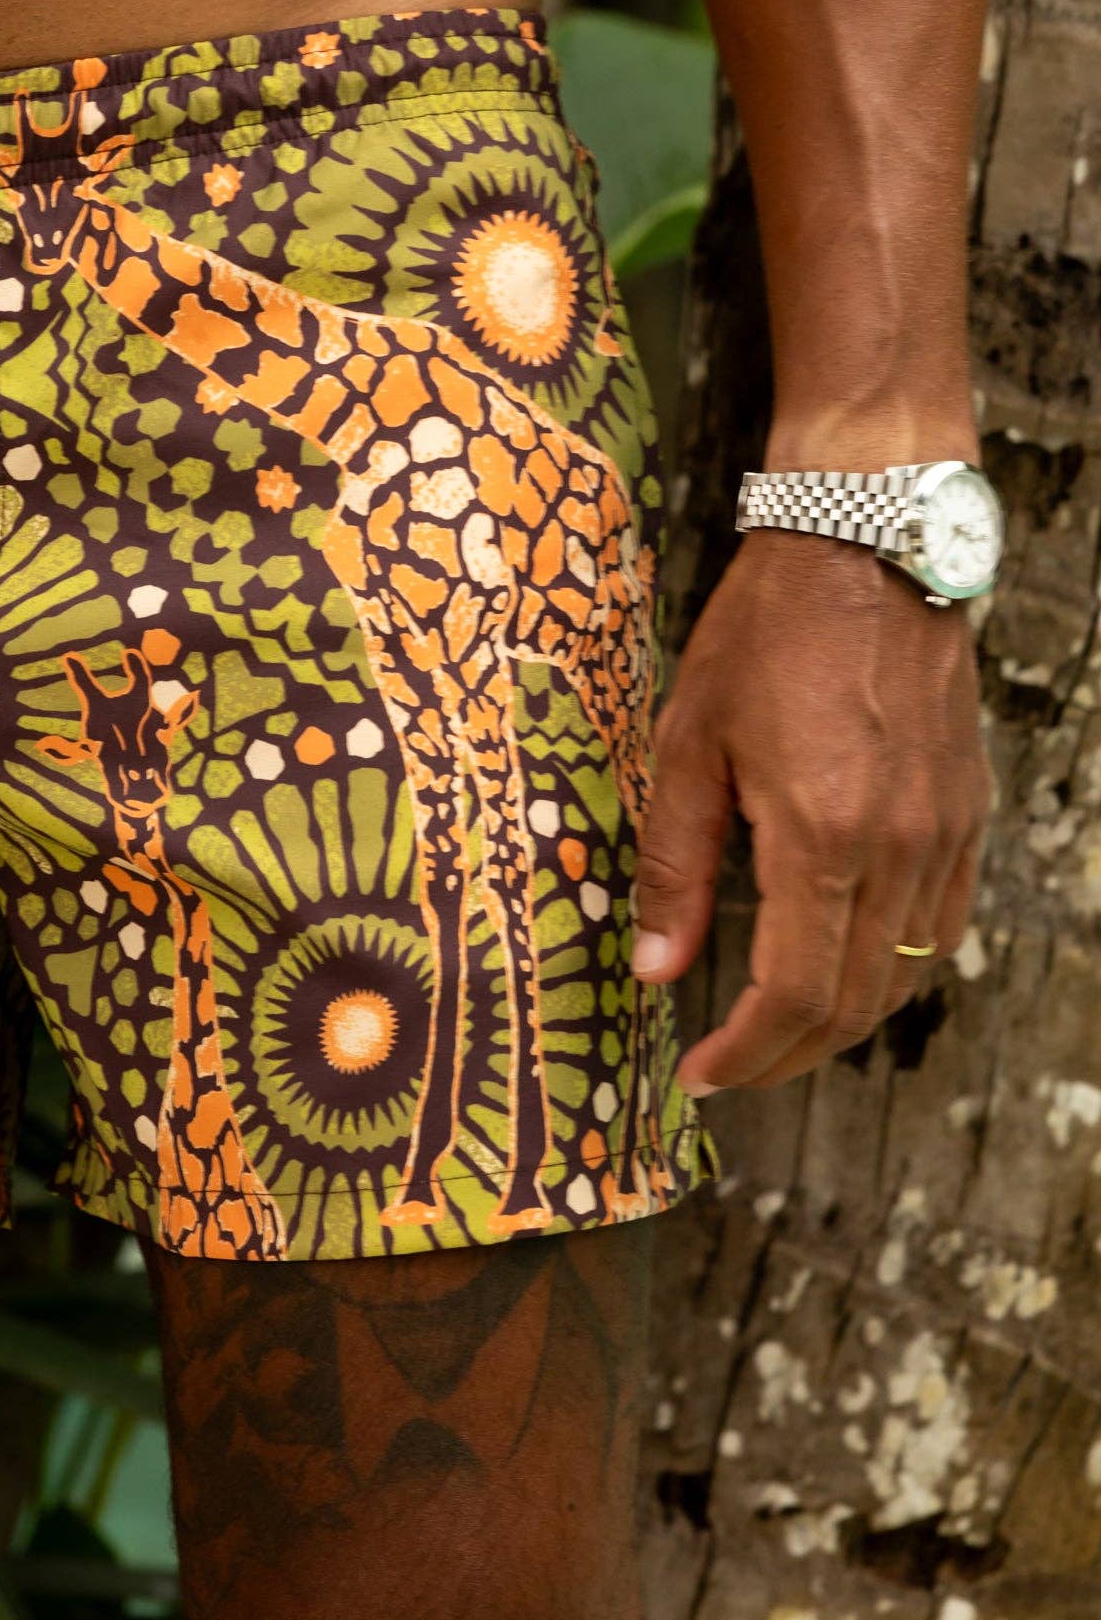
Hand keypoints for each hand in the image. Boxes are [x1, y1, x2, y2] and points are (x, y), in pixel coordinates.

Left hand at [631, 530, 989, 1094]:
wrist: (867, 545)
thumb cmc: (766, 632)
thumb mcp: (688, 741)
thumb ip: (675, 863)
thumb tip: (654, 966)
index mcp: (822, 837)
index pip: (795, 994)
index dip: (747, 1053)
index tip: (699, 1074)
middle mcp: (898, 851)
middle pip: (855, 1005)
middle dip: (788, 1054)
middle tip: (729, 1064)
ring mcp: (943, 836)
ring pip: (905, 975)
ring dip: (841, 1020)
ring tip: (776, 1027)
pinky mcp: (966, 814)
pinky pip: (941, 926)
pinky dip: (892, 968)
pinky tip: (844, 963)